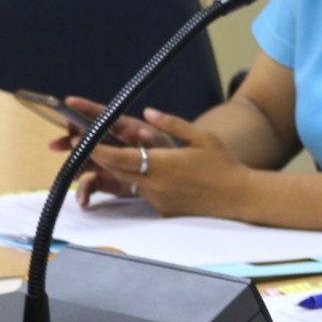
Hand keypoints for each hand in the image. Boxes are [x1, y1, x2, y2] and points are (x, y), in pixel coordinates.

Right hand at [50, 97, 175, 201]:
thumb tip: (142, 131)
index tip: (69, 101)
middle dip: (70, 141)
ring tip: (72, 178)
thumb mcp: (166, 145)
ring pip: (85, 161)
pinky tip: (84, 202)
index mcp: (126, 129)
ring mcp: (108, 161)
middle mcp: (113, 143)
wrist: (176, 178)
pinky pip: (92, 184)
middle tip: (54, 145)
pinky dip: (86, 192)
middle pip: (87, 138)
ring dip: (75, 168)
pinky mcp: (108, 180)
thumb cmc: (170, 155)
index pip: (105, 116)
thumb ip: (154, 138)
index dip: (87, 107)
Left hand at [81, 109, 247, 217]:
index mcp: (161, 164)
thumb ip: (172, 124)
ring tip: (114, 156)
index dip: (96, 148)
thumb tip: (147, 112)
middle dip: (102, 157)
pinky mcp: (163, 210)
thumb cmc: (223, 164)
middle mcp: (154, 184)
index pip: (118, 156)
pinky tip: (150, 174)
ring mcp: (157, 199)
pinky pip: (144, 193)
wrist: (239, 196)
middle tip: (89, 144)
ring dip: (120, 169)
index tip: (82, 139)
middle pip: (117, 169)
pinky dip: (141, 181)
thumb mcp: (202, 137)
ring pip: (128, 181)